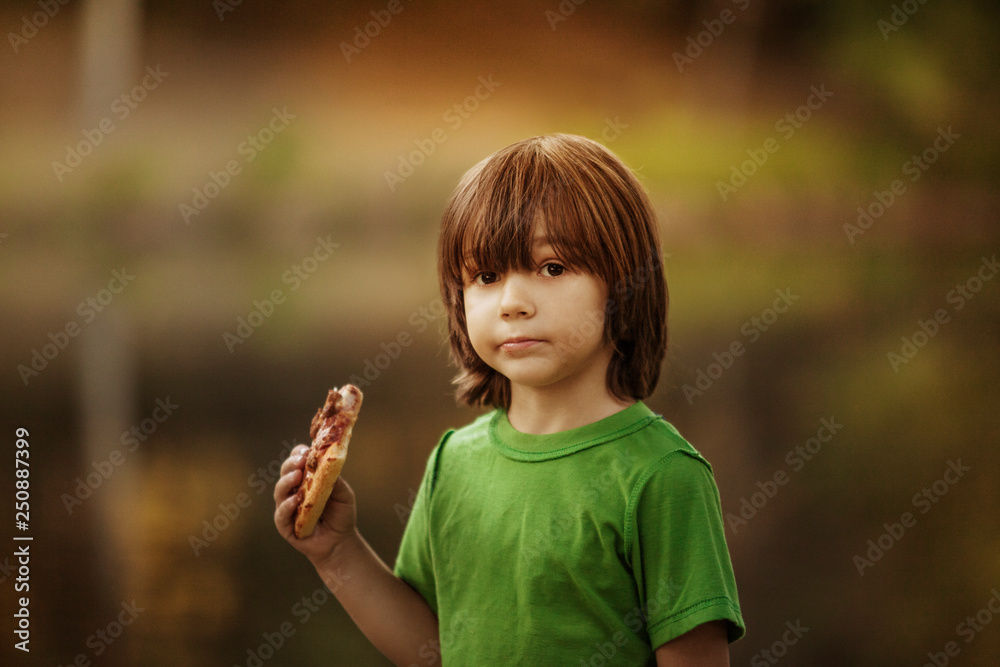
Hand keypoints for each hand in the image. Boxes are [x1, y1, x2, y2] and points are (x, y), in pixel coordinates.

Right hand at [273, 444, 358, 566]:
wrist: (341, 542)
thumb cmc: (341, 515)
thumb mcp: (344, 495)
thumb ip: (337, 481)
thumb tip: (328, 465)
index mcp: (305, 479)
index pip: (297, 462)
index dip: (299, 454)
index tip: (306, 451)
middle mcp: (293, 490)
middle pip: (285, 472)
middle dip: (291, 464)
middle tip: (301, 461)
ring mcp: (287, 507)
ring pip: (279, 491)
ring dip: (287, 481)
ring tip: (297, 476)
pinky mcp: (285, 525)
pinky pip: (281, 514)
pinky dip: (286, 506)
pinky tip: (295, 501)